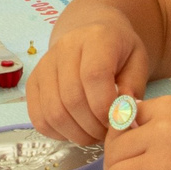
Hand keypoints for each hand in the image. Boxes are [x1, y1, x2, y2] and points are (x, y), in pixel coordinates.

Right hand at [25, 17, 147, 142]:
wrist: (91, 35)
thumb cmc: (119, 51)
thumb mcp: (138, 62)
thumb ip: (133, 88)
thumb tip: (124, 119)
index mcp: (96, 39)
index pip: (93, 76)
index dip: (105, 107)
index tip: (117, 121)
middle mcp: (64, 48)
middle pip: (72, 99)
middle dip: (93, 126)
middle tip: (108, 132)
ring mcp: (44, 65)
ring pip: (53, 113)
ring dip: (77, 134)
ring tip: (94, 133)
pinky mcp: (32, 82)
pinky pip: (39, 118)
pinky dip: (58, 133)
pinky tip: (75, 129)